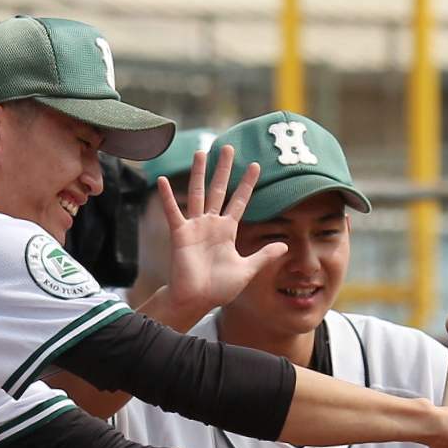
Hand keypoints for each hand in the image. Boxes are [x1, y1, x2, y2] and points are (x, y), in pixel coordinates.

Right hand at [157, 143, 282, 313]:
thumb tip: (284, 246)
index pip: (240, 201)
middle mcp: (211, 224)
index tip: (255, 165)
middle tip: (228, 147)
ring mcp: (195, 227)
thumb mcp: (247, 269)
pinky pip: (173, 211)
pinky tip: (163, 180)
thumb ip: (264, 255)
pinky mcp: (180, 233)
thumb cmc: (219, 288)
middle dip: (224, 169)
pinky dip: (168, 197)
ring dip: (199, 173)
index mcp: (227, 231)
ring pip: (198, 193)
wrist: (197, 299)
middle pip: (219, 189)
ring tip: (201, 152)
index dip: (248, 184)